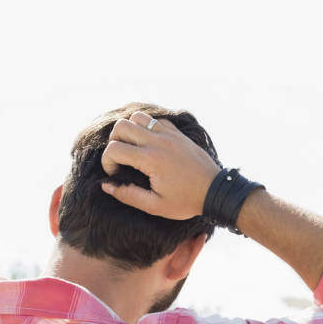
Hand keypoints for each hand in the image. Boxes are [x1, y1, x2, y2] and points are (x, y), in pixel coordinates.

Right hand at [100, 111, 219, 219]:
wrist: (216, 191)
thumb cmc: (187, 201)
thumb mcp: (156, 206)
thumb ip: (128, 195)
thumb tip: (106, 186)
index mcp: (151, 159)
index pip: (114, 149)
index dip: (108, 162)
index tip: (116, 174)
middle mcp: (158, 142)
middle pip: (121, 126)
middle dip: (114, 142)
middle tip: (121, 158)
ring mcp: (169, 135)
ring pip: (137, 117)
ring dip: (129, 130)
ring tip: (133, 148)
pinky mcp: (178, 133)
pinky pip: (155, 120)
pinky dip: (147, 127)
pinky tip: (149, 143)